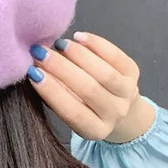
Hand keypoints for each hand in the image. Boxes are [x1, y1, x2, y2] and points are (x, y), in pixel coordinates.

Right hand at [27, 32, 155, 142]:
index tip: (32, 72)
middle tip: (40, 52)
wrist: (121, 108)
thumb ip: (54, 96)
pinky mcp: (134, 73)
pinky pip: (116, 56)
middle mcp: (114, 114)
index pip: (72, 112)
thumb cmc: (84, 108)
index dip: (52, 92)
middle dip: (61, 68)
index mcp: (94, 129)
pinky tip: (79, 37)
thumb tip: (35, 69)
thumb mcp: (69, 110)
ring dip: (78, 55)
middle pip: (88, 89)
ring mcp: (127, 94)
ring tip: (59, 44)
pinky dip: (96, 45)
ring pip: (103, 73)